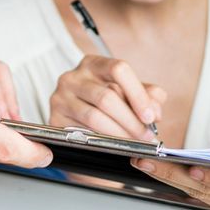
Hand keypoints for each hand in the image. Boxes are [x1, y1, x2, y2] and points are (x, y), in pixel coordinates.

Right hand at [48, 55, 167, 140]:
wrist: (81, 132)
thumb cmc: (108, 109)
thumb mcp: (130, 97)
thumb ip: (147, 96)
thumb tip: (155, 110)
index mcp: (94, 64)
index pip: (119, 69)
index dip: (138, 94)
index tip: (150, 116)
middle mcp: (73, 76)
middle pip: (107, 96)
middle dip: (131, 120)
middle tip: (146, 136)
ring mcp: (60, 97)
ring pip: (95, 116)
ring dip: (119, 133)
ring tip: (134, 143)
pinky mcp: (54, 119)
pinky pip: (81, 131)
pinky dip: (102, 140)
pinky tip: (114, 145)